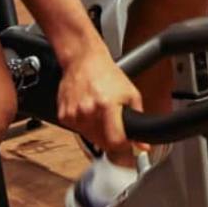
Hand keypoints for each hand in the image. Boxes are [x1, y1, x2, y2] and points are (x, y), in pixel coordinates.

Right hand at [57, 42, 143, 158]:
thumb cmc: (107, 74)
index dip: (123, 145)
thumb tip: (144, 145)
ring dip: (97, 133)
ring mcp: (74, 114)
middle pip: (102, 143)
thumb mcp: (131, 93)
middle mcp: (88, 111)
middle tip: (115, 125)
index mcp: (106, 105)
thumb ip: (138, 118)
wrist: (84, 60)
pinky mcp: (63, 115)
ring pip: (89, 138)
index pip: (115, 142)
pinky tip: (89, 112)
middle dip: (111, 139)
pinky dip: (85, 126)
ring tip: (101, 114)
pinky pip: (77, 131)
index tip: (127, 142)